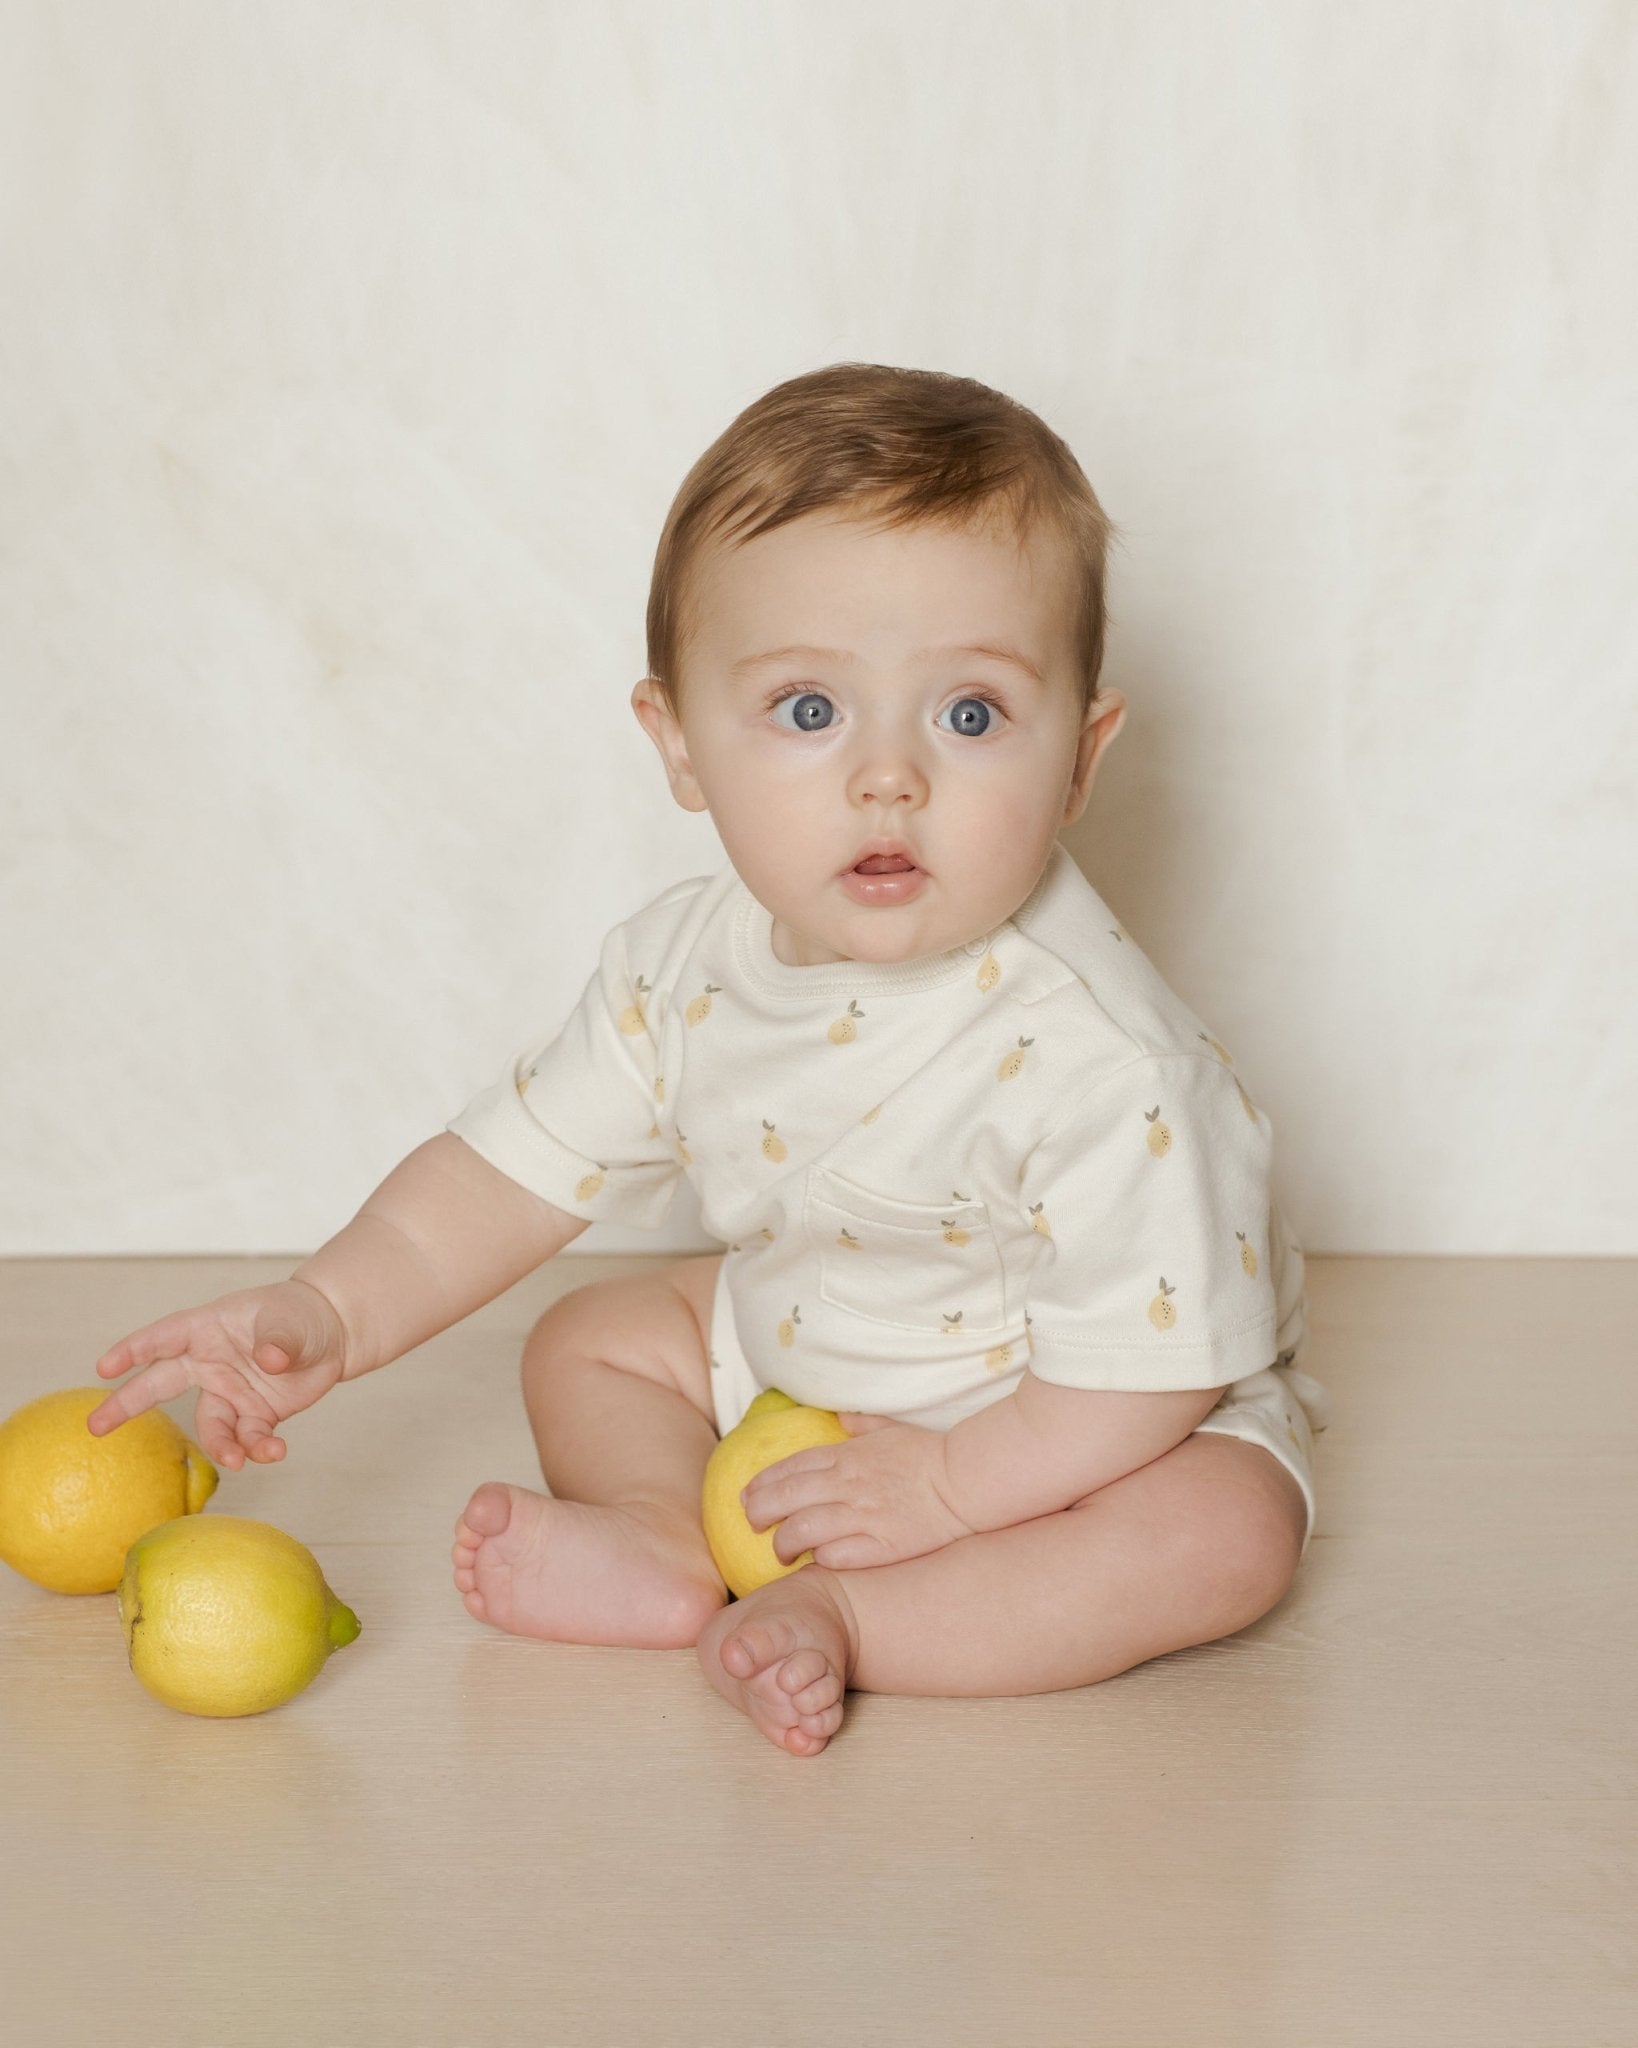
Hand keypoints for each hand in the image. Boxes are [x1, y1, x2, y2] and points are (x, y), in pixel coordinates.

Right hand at [86, 1279, 349, 1470]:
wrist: (333, 1335)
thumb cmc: (301, 1314)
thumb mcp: (290, 1320)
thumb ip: (278, 1340)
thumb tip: (268, 1361)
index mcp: (208, 1328)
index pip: (164, 1337)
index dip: (134, 1350)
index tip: (104, 1367)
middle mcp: (210, 1362)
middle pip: (160, 1383)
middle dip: (127, 1404)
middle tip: (96, 1427)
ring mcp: (229, 1391)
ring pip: (209, 1425)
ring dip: (221, 1446)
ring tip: (239, 1460)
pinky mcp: (254, 1414)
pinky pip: (246, 1438)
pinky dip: (258, 1449)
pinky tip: (275, 1452)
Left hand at [740, 1411, 975, 1570]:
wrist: (966, 1481)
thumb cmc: (929, 1454)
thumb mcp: (891, 1429)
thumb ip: (861, 1424)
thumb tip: (839, 1416)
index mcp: (847, 1455)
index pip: (790, 1468)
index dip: (762, 1483)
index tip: (746, 1494)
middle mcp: (848, 1484)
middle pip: (786, 1498)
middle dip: (759, 1512)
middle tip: (751, 1524)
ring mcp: (863, 1516)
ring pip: (803, 1530)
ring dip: (784, 1543)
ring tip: (780, 1552)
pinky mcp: (881, 1546)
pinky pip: (836, 1556)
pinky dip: (819, 1560)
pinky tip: (816, 1561)